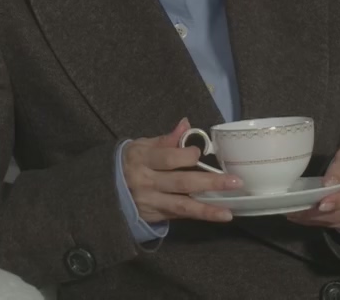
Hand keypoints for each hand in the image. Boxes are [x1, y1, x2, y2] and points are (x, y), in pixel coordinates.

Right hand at [123, 117, 241, 223]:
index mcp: (142, 159)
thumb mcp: (141, 146)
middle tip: (235, 182)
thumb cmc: (129, 162)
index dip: (186, 156)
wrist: (104, 190)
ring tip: (228, 212)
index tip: (199, 153)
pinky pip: (178, 215)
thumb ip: (165, 139)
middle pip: (181, 183)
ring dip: (207, 209)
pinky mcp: (153, 216)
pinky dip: (198, 215)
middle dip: (209, 183)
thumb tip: (186, 124)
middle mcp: (146, 182)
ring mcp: (150, 202)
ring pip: (182, 206)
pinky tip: (216, 215)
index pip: (168, 158)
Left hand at [285, 144, 339, 232]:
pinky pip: (339, 226)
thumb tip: (327, 184)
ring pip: (339, 221)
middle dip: (316, 213)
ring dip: (315, 220)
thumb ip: (339, 167)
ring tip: (294, 215)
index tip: (319, 204)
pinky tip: (306, 218)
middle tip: (293, 211)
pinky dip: (322, 223)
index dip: (337, 200)